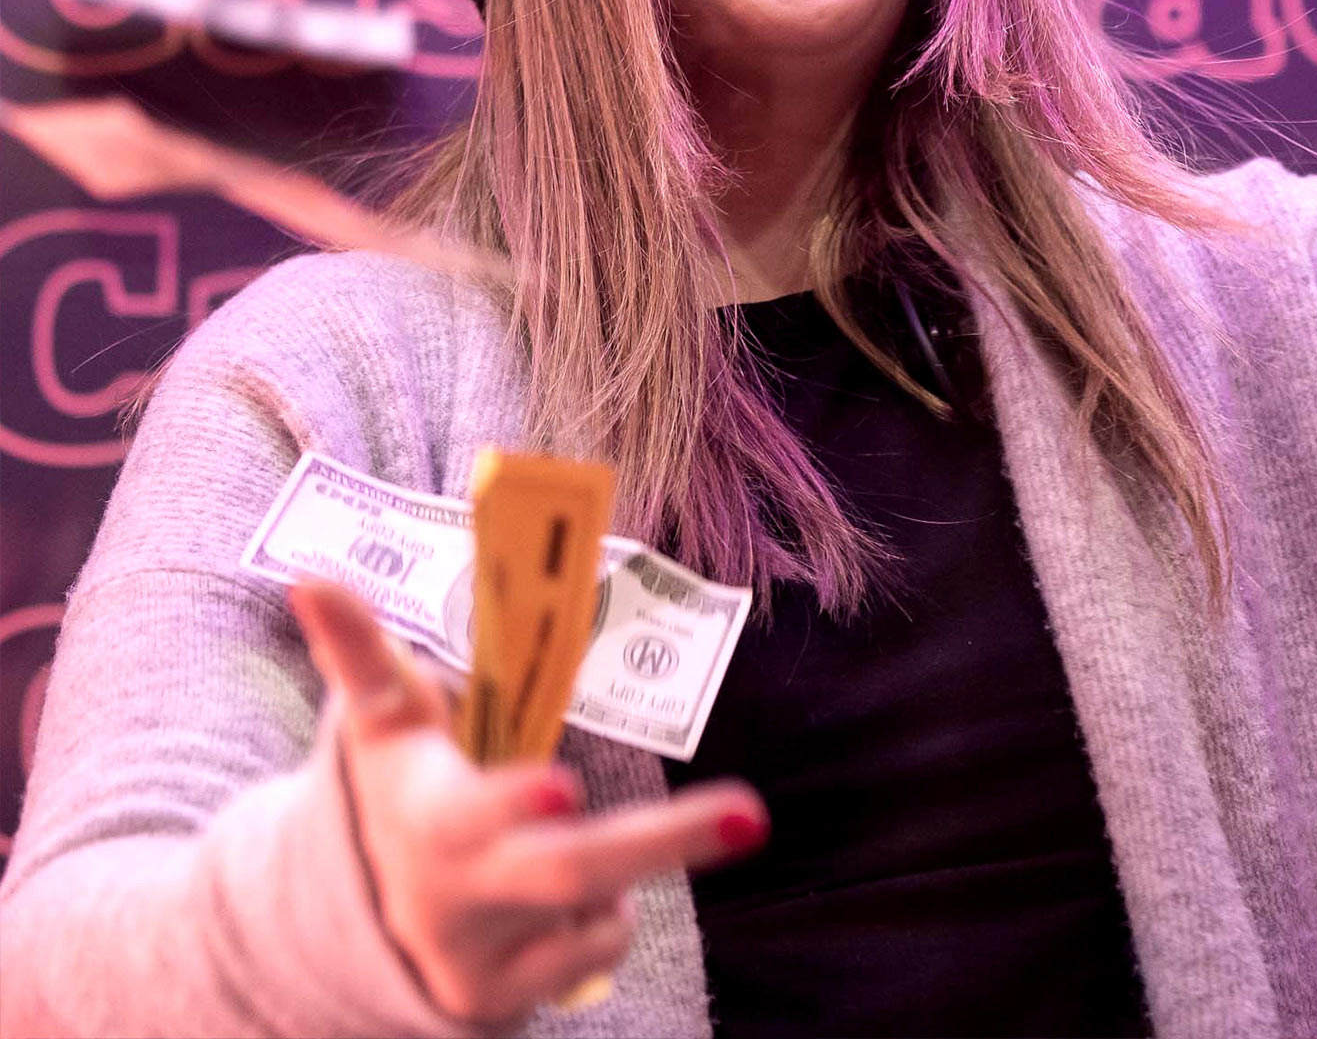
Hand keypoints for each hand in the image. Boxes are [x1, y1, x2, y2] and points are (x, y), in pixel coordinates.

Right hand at [290, 578, 767, 1024]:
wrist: (347, 925)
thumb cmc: (392, 785)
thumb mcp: (377, 721)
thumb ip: (357, 650)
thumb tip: (309, 576)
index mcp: (423, 809)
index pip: (465, 809)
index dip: (509, 797)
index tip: (561, 785)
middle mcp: (450, 887)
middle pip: (570, 866)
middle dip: (665, 839)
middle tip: (750, 814)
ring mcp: (475, 951)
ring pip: (595, 908)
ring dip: (634, 862)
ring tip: (603, 827)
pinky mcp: (497, 999)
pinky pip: (593, 949)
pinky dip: (605, 915)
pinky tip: (569, 894)